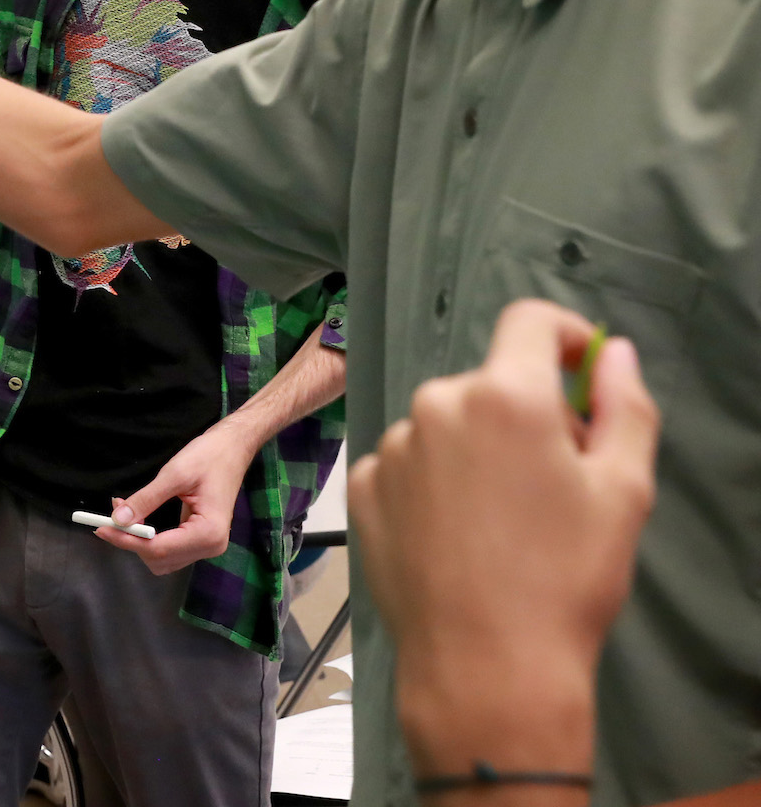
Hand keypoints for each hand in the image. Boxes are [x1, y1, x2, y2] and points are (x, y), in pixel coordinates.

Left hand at [98, 419, 259, 573]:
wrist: (233, 449)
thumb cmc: (209, 456)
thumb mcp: (174, 474)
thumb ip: (146, 499)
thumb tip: (118, 519)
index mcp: (208, 533)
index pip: (158, 549)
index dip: (127, 541)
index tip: (101, 528)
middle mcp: (210, 547)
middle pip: (158, 559)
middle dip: (132, 540)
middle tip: (112, 512)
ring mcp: (207, 546)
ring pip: (162, 559)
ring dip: (139, 540)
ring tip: (124, 511)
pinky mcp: (201, 540)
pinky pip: (169, 548)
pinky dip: (150, 538)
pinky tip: (138, 518)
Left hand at [349, 298, 658, 780]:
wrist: (486, 667)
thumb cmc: (565, 579)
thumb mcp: (623, 490)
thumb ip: (623, 405)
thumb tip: (611, 351)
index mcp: (506, 395)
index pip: (529, 321)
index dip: (564, 335)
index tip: (582, 371)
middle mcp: (436, 404)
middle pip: (491, 384)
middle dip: (527, 414)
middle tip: (556, 481)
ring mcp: (392, 446)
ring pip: (447, 425)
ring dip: (476, 450)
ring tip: (504, 523)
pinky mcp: (365, 487)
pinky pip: (409, 464)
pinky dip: (435, 483)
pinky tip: (458, 537)